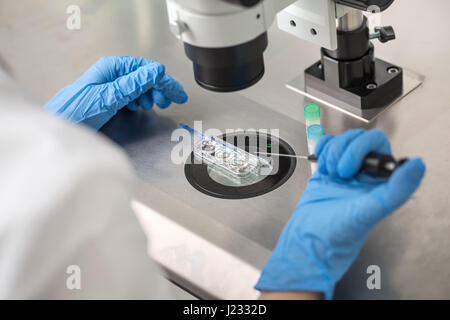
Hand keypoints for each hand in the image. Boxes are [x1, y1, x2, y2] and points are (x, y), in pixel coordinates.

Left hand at [45, 56, 187, 129]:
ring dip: (150, 95)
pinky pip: (128, 95)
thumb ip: (134, 84)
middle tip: (171, 101)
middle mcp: (110, 75)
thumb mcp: (109, 97)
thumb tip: (156, 71)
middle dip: (159, 88)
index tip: (177, 93)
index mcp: (112, 69)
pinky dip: (138, 101)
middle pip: (143, 77)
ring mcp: (108, 87)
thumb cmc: (76, 112)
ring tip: (156, 105)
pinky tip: (139, 107)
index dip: (164, 80)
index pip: (146, 69)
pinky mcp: (106, 99)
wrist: (58, 127)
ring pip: (137, 86)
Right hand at [255, 129, 425, 298]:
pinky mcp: (327, 171)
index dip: (362, 149)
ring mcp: (344, 171)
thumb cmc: (338, 233)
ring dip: (331, 153)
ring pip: (341, 141)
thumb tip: (417, 165)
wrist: (308, 239)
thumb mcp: (370, 212)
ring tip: (329, 173)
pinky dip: (322, 148)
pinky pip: (327, 146)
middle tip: (339, 173)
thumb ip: (396, 190)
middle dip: (344, 151)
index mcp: (379, 182)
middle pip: (358, 139)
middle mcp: (364, 175)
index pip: (378, 145)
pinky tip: (322, 164)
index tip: (352, 168)